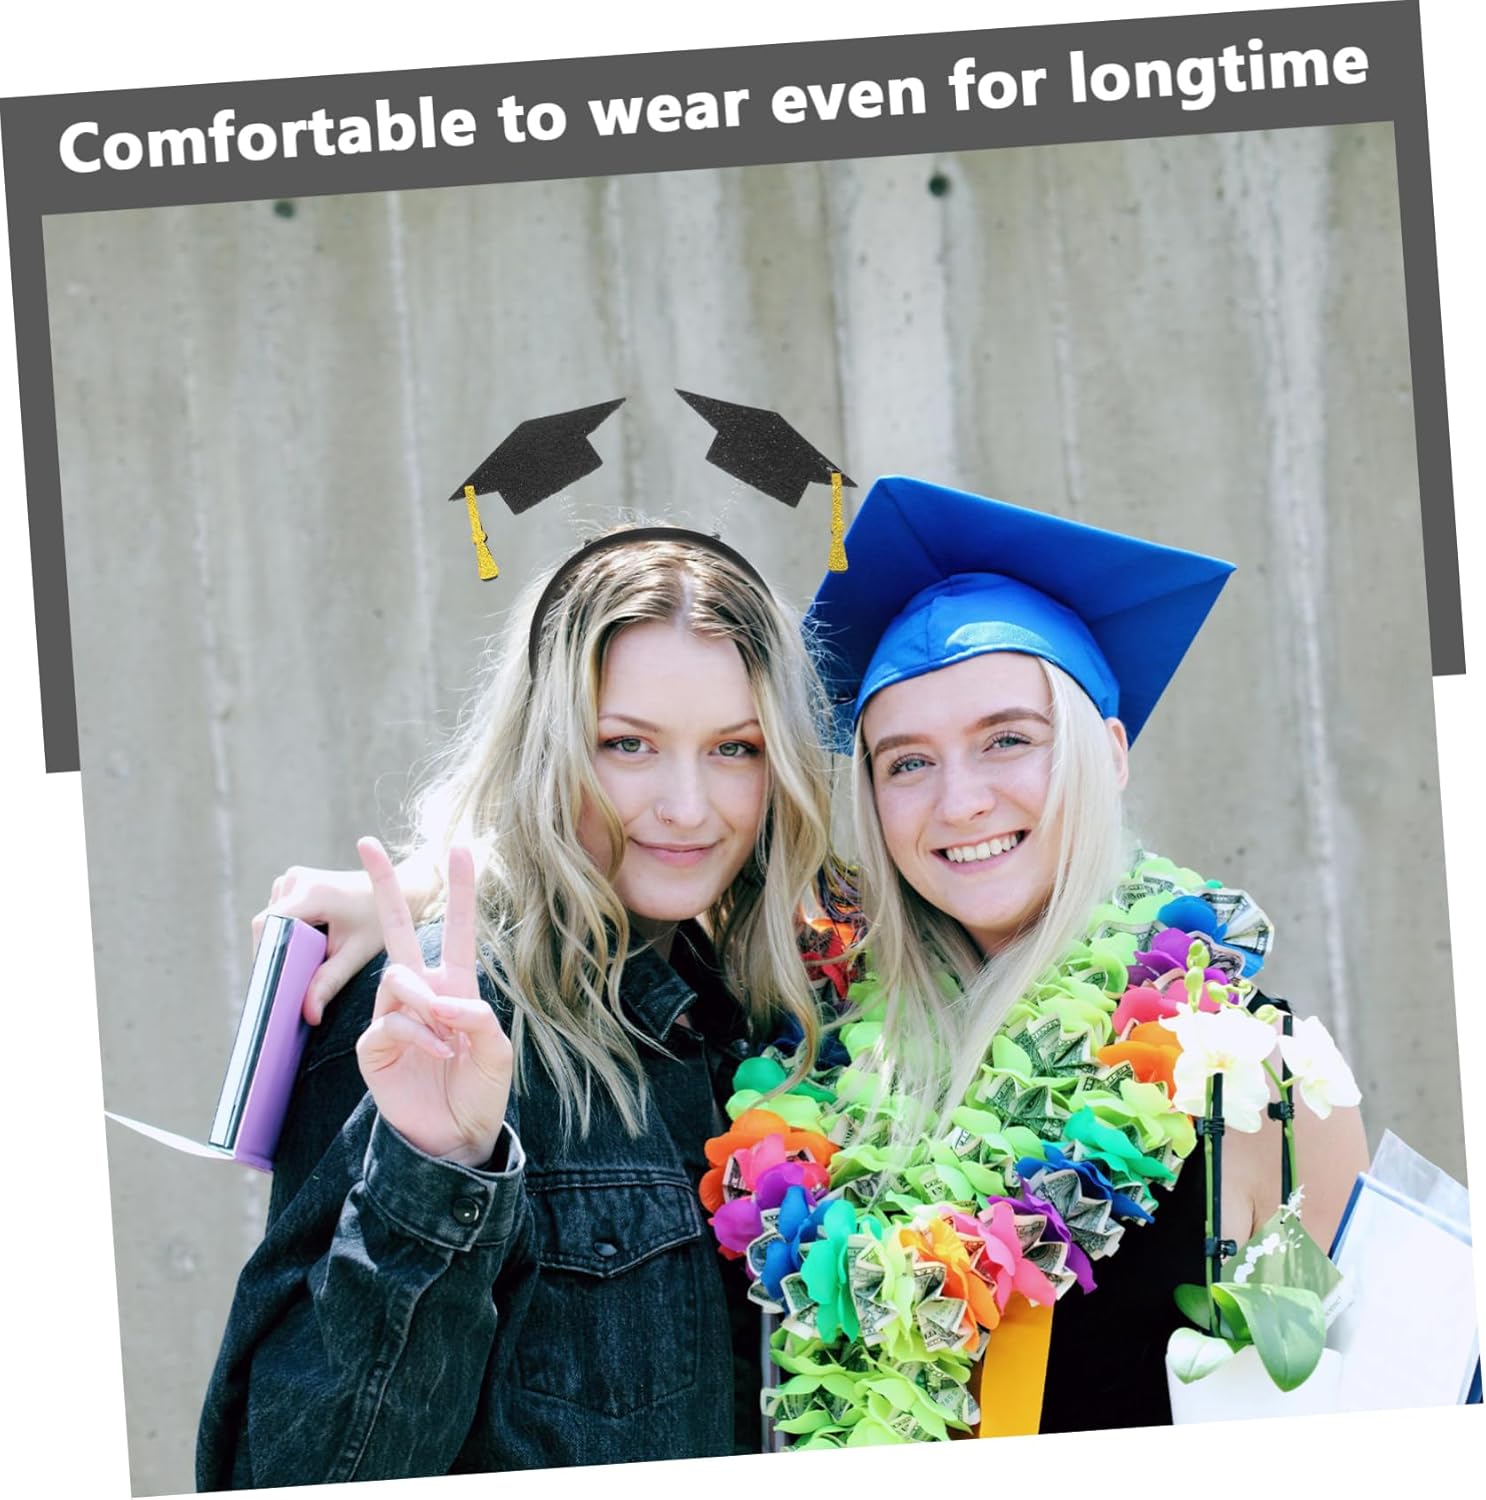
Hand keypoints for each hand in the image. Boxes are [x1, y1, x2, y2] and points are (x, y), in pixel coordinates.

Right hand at [252, 853, 442, 1023]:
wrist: (397, 891)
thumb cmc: (379, 921)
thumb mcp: (356, 954)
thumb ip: (329, 982)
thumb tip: (308, 1015)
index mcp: (312, 892)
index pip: (267, 925)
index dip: (264, 955)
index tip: (272, 983)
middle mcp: (297, 879)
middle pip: (266, 925)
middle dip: (274, 954)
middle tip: (288, 984)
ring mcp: (294, 878)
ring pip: (270, 920)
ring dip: (282, 942)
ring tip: (304, 963)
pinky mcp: (294, 882)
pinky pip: (278, 914)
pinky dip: (287, 932)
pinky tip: (306, 946)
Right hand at [354, 837, 512, 1167]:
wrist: (455, 1137)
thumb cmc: (480, 1092)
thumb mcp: (497, 1053)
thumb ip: (478, 1019)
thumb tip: (443, 998)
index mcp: (456, 986)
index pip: (457, 930)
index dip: (459, 891)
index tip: (459, 847)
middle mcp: (421, 994)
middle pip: (396, 931)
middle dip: (383, 887)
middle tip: (366, 842)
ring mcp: (394, 1016)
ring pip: (398, 980)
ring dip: (425, 1003)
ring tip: (449, 1039)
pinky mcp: (374, 1044)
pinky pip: (390, 1021)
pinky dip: (417, 1034)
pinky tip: (437, 1054)